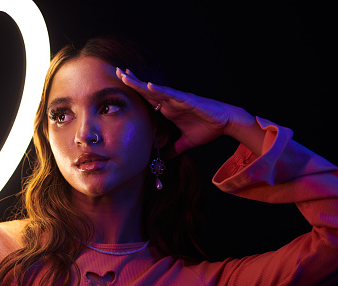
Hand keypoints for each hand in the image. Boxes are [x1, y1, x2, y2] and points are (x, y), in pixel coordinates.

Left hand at [117, 68, 261, 155]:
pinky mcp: (187, 100)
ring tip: (125, 75)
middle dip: (131, 81)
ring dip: (140, 83)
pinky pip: (171, 94)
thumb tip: (166, 157)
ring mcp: (177, 99)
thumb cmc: (208, 128)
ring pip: (155, 90)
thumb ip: (175, 148)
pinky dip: (160, 90)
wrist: (226, 123)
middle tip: (116, 71)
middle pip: (146, 90)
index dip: (133, 92)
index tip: (120, 85)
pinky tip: (148, 86)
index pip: (146, 99)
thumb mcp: (186, 142)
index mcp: (168, 109)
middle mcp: (170, 101)